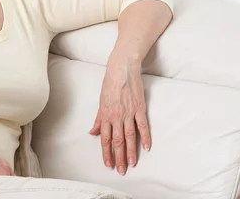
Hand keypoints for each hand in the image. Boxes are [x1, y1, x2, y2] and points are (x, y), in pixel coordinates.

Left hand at [89, 50, 149, 174]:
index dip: (106, 153)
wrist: (121, 69)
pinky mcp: (139, 108)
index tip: (108, 164)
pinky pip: (143, 125)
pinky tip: (146, 147)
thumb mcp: (100, 101)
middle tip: (121, 170)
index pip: (105, 138)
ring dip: (131, 151)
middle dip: (119, 157)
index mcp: (105, 115)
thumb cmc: (110, 83)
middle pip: (117, 141)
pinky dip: (145, 137)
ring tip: (132, 164)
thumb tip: (93, 132)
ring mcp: (129, 112)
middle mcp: (116, 116)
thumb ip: (98, 119)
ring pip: (130, 136)